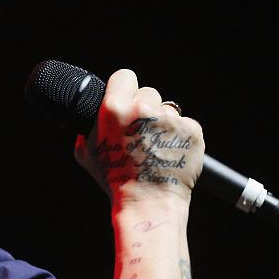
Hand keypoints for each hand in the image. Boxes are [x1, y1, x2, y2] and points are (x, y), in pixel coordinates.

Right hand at [74, 69, 204, 206]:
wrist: (148, 202)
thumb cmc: (115, 181)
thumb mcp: (86, 154)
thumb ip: (88, 129)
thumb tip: (91, 117)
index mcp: (114, 109)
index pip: (125, 76)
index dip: (125, 88)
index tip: (127, 99)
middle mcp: (143, 109)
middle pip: (148, 92)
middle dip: (146, 109)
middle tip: (142, 133)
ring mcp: (170, 119)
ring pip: (168, 108)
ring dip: (164, 123)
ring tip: (156, 148)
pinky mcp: (191, 130)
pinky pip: (186, 124)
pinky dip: (181, 136)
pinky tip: (170, 153)